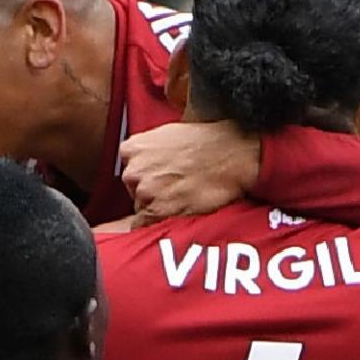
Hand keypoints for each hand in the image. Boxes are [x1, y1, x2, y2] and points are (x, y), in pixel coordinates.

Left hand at [118, 120, 262, 223]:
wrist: (230, 156)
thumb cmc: (207, 142)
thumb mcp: (169, 133)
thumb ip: (150, 150)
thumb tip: (147, 160)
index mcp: (133, 148)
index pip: (128, 168)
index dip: (145, 174)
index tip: (158, 176)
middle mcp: (134, 170)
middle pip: (133, 189)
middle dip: (150, 190)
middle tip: (173, 187)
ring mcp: (145, 192)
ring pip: (141, 207)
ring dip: (157, 206)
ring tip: (180, 198)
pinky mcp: (158, 210)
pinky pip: (144, 225)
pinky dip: (154, 224)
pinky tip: (172, 214)